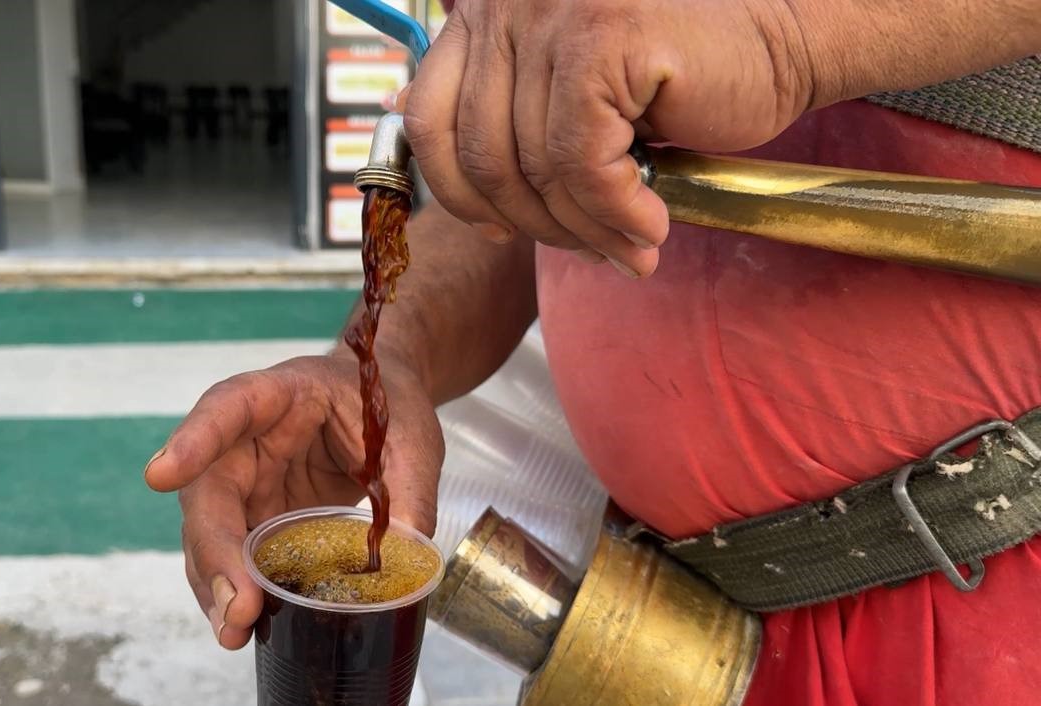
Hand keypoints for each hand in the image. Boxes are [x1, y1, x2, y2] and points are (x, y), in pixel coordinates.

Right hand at [143, 353, 442, 648]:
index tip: (162, 475)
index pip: (228, 406)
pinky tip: (243, 628)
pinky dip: (233, 592)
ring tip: (234, 630)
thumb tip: (410, 556)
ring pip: (209, 534)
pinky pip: (232, 558)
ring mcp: (244, 484)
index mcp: (280, 394)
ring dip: (215, 584)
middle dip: (214, 551)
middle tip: (236, 604)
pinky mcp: (254, 520)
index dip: (193, 439)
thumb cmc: (384, 406)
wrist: (381, 407)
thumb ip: (408, 488)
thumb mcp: (411, 436)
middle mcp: (244, 440)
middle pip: (209, 490)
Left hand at [403, 0, 813, 276]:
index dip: (455, 188)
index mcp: (486, 8)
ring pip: (533, 166)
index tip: (496, 228)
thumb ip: (497, 100)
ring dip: (582, 228)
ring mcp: (549, 12)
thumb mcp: (563, 88)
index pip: (427, 116)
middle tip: (584, 250)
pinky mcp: (599, 38)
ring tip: (626, 248)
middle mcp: (507, 0)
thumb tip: (419, 134)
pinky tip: (650, 224)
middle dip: (532, 222)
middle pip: (479, 152)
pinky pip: (581, 165)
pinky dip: (615, 212)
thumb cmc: (676, 73)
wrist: (781, 40)